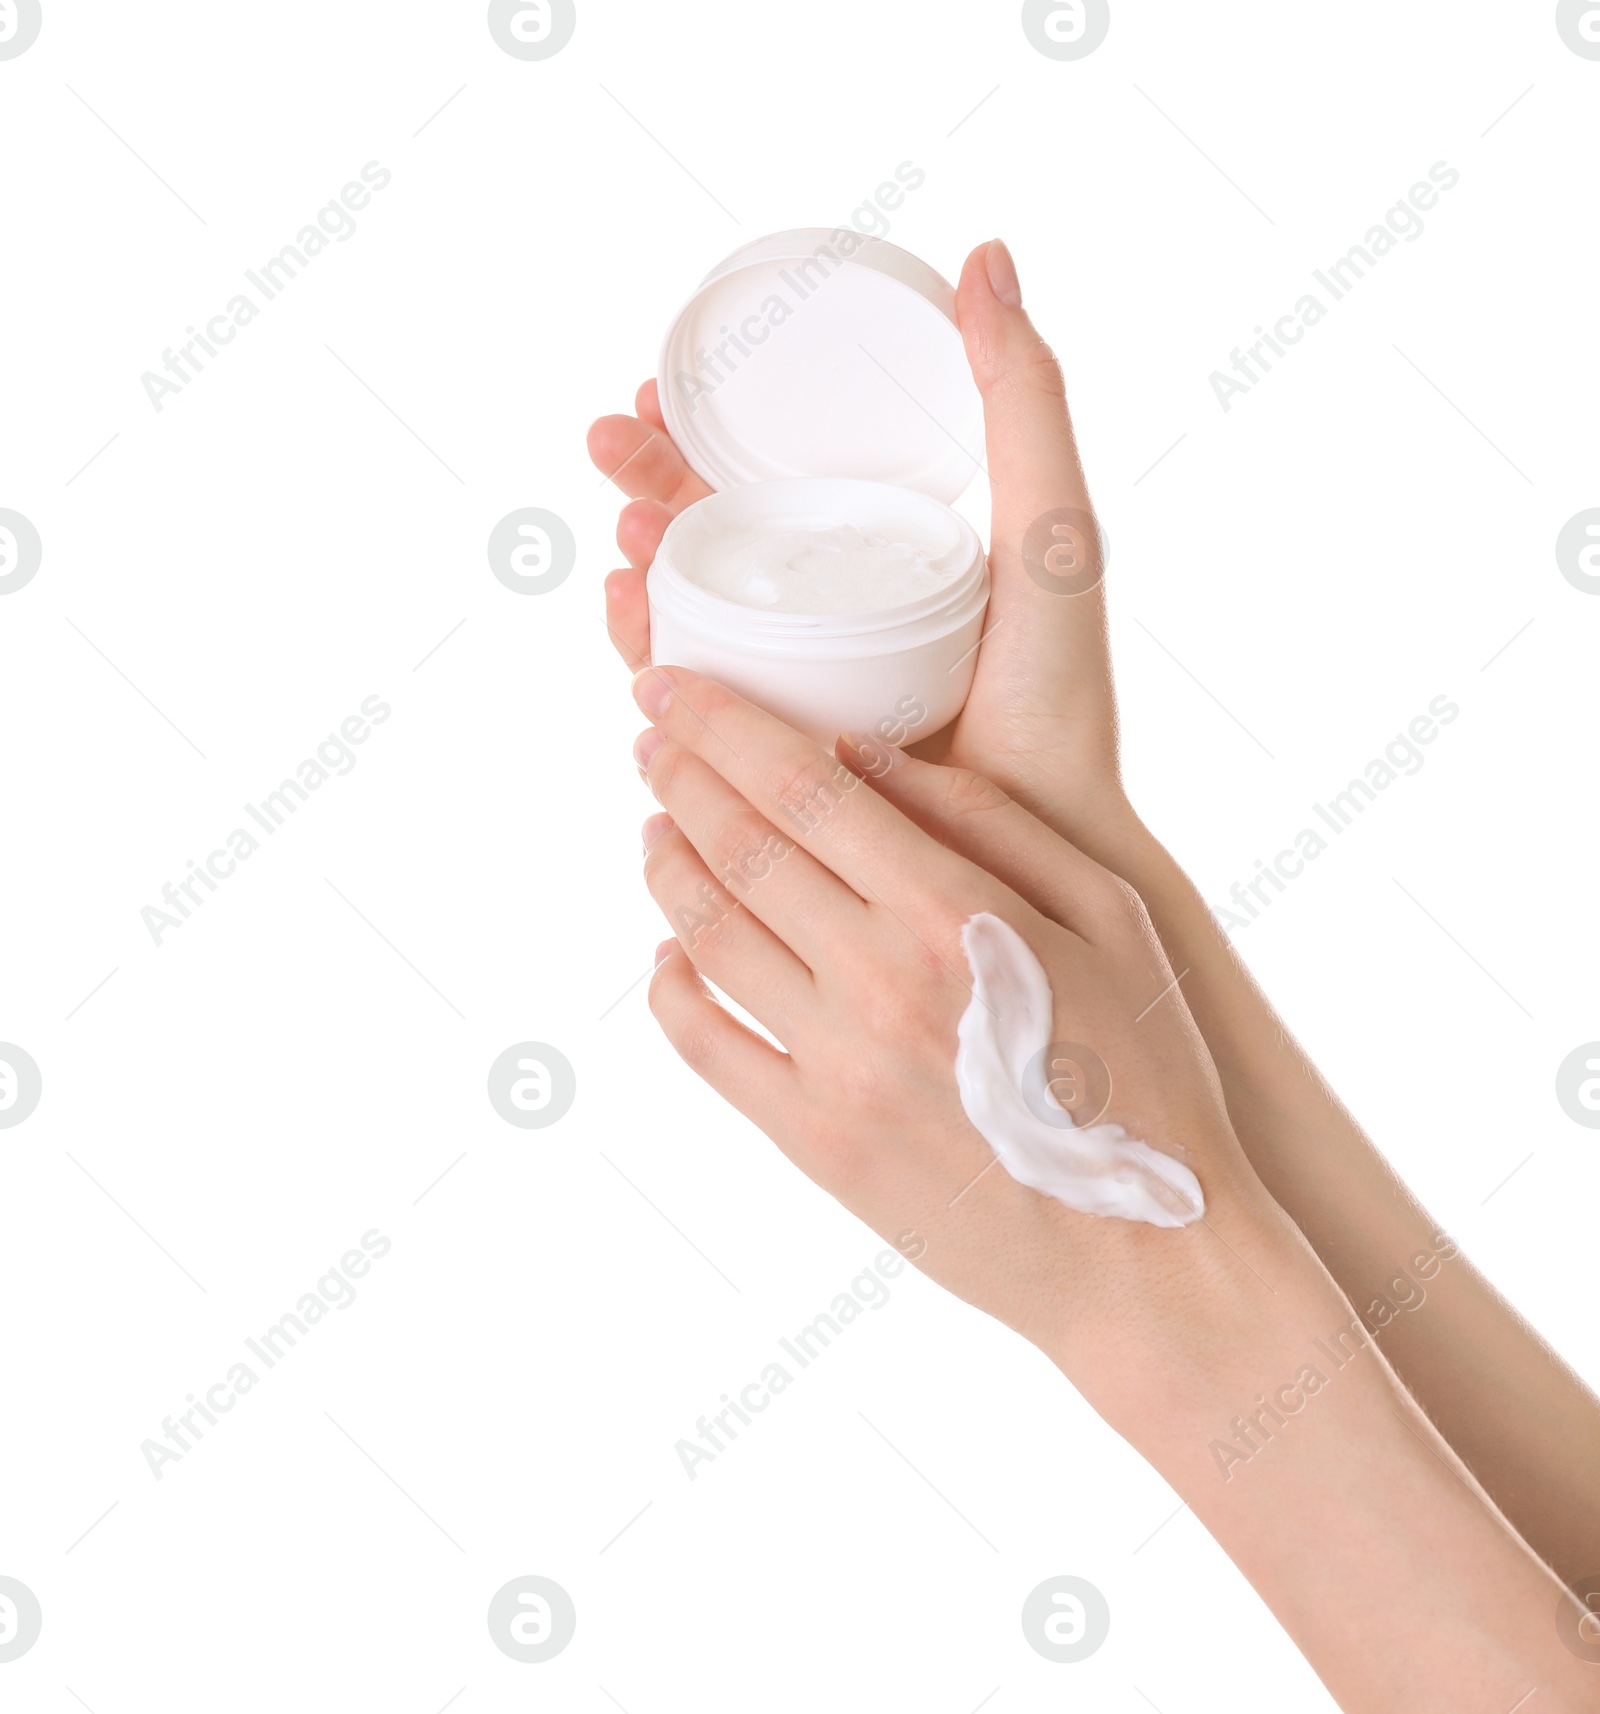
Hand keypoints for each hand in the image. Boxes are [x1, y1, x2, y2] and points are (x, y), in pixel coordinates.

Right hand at [588, 239, 1131, 855]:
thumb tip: (985, 252)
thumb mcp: (1048, 536)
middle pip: (717, 531)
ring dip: (640, 556)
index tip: (662, 383)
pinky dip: (642, 645)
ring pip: (689, 605)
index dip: (708, 427)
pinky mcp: (764, 761)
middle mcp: (829, 619)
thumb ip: (1025, 402)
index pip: (775, 476)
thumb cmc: (1055, 705)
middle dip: (650, 480)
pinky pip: (685, 693)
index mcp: (882, 558)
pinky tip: (624, 610)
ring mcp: (792, 688)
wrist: (1038, 853)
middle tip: (611, 441)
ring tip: (625, 526)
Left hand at [630, 664, 1273, 1386]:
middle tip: (650, 736)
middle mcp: (877, 983)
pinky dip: (669, 989)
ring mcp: (836, 1069)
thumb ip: (986, 821)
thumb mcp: (1109, 916)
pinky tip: (667, 954)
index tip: (668, 682)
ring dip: (666, 867)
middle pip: (739, 849)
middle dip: (678, 775)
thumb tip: (862, 754)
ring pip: (706, 938)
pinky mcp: (814, 1143)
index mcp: (951, 912)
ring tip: (654, 826)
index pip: (798, 787)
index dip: (719, 724)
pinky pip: (706, 1049)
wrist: (1147, 1258)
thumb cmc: (1148, 1068)